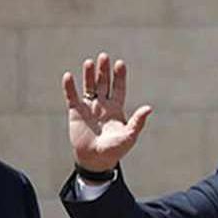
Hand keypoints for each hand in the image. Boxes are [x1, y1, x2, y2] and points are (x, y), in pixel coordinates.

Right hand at [62, 52, 151, 171]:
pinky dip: (70, 87)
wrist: (95, 160)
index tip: (120, 64)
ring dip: (89, 75)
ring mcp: (89, 107)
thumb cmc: (115, 150)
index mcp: (116, 108)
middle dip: (104, 70)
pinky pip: (72, 97)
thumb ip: (138, 122)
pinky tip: (68, 76)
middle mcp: (103, 104)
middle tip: (104, 57)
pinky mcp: (76, 112)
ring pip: (89, 86)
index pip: (119, 88)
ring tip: (89, 62)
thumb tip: (149, 108)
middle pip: (104, 83)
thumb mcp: (129, 136)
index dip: (119, 76)